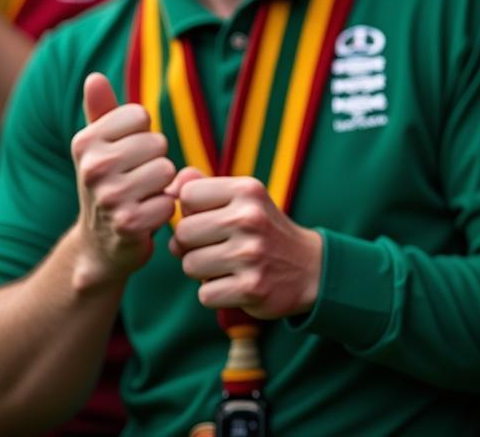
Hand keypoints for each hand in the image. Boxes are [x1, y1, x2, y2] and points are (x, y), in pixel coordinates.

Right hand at [70, 73, 175, 287]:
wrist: (100, 242)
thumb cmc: (109, 182)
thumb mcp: (100, 146)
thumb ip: (101, 110)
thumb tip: (93, 77)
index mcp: (85, 142)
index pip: (140, 116)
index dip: (143, 135)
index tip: (128, 154)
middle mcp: (92, 167)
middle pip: (157, 143)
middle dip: (155, 161)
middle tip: (137, 180)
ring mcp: (109, 196)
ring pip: (167, 170)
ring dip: (162, 185)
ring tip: (142, 196)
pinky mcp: (129, 222)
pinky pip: (171, 199)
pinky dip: (165, 209)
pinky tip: (146, 217)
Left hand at [168, 171, 323, 319]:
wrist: (309, 267)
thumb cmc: (263, 230)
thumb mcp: (243, 199)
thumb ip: (204, 186)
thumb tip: (170, 186)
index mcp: (247, 190)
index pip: (187, 196)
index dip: (191, 211)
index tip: (211, 219)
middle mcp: (250, 218)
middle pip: (182, 233)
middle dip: (191, 244)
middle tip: (217, 246)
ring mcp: (251, 254)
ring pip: (189, 265)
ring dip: (202, 270)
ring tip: (228, 264)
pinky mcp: (252, 287)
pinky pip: (205, 294)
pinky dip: (215, 293)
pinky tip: (236, 283)